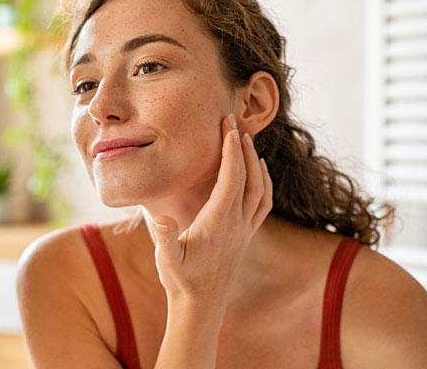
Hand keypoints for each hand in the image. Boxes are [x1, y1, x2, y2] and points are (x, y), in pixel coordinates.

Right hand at [152, 114, 271, 303]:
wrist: (201, 306)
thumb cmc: (181, 281)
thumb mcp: (167, 261)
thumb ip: (166, 239)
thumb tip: (162, 219)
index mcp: (218, 224)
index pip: (231, 180)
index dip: (230, 152)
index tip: (227, 127)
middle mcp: (237, 224)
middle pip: (248, 178)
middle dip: (242, 147)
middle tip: (233, 121)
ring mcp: (245, 230)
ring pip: (260, 189)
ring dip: (255, 162)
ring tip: (245, 140)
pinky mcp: (246, 235)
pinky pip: (263, 203)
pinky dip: (264, 182)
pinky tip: (259, 171)